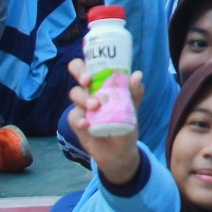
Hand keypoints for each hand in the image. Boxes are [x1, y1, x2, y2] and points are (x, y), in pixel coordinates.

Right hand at [65, 59, 145, 184]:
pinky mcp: (77, 122)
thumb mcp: (133, 107)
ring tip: (95, 106)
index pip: (94, 66)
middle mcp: (91, 90)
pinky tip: (87, 124)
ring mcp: (82, 106)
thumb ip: (134, 92)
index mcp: (105, 83)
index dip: (91, 61)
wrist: (120, 150)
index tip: (94, 64)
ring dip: (84, 98)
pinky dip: (80, 119)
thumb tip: (137, 74)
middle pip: (78, 74)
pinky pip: (74, 117)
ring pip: (75, 93)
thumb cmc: (126, 122)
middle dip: (80, 72)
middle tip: (88, 80)